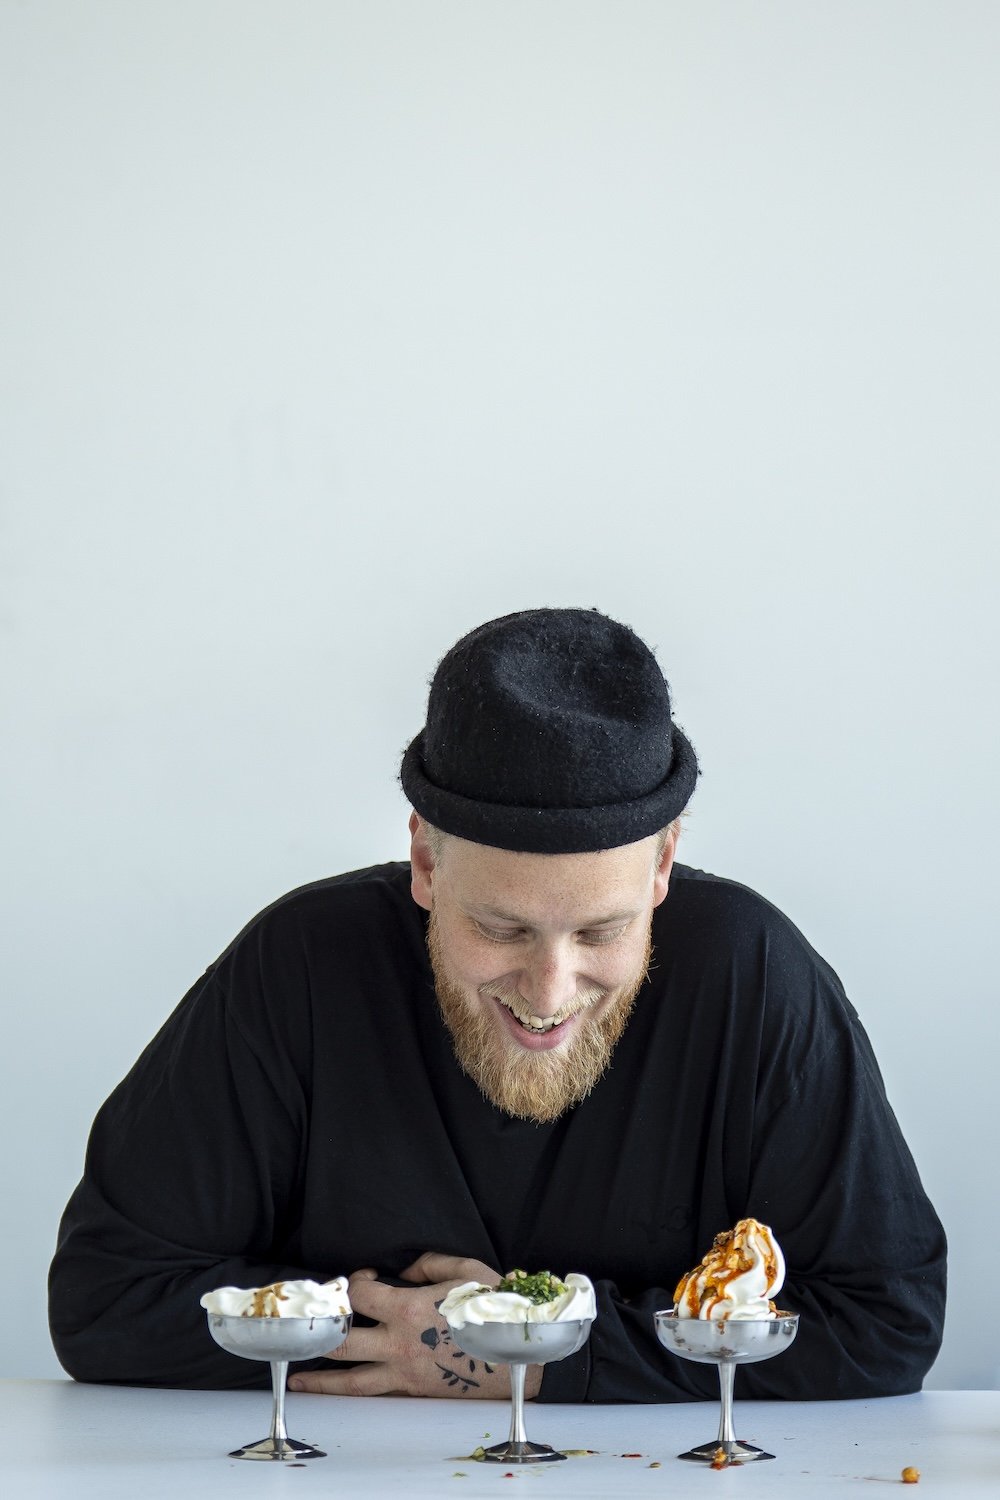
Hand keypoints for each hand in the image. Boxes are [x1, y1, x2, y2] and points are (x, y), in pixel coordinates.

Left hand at [287, 1253, 542, 1398]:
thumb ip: (430, 1262)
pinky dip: (350, 1396)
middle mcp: (398, 1345)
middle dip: (322, 1327)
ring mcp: (403, 1373)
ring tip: (297, 1374)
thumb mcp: (467, 1271)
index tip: (359, 1278)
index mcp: (409, 1310)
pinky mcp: (412, 1392)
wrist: (519, 1361)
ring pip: (350, 1380)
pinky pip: (374, 1395)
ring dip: (320, 1377)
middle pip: (343, 1340)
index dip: (353, 1283)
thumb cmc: (494, 1312)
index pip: (360, 1296)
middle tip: (312, 1320)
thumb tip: (405, 1265)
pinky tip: (334, 1394)